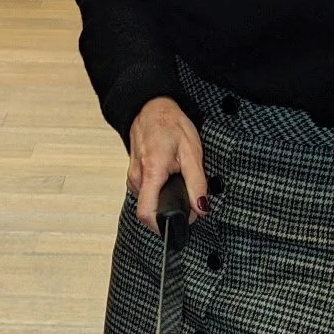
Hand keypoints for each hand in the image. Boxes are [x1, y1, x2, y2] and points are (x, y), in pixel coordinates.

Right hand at [126, 97, 206, 230]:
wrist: (151, 107)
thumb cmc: (170, 124)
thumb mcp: (192, 153)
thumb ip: (197, 184)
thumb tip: (201, 209)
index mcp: (151, 172)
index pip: (146, 214)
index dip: (161, 226)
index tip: (177, 226)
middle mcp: (136, 177)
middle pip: (148, 210)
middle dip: (167, 212)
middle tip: (187, 202)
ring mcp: (132, 176)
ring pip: (147, 201)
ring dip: (163, 200)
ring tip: (177, 184)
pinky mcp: (133, 174)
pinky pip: (145, 192)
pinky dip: (158, 191)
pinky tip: (168, 178)